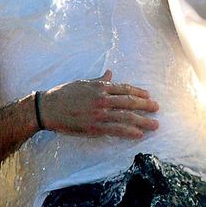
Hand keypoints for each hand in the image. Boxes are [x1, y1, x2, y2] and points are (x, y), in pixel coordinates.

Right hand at [38, 70, 158, 138]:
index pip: (125, 89)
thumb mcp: (83, 82)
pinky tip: (139, 134)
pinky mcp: (94, 127)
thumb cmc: (64, 94)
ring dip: (143, 121)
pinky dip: (129, 131)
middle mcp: (102, 99)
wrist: (48, 108)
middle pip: (129, 102)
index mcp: (100, 87)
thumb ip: (99, 79)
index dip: (139, 92)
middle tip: (157, 108)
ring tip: (154, 124)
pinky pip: (115, 129)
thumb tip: (110, 73)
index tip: (148, 96)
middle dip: (145, 106)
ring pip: (126, 117)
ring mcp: (99, 114)